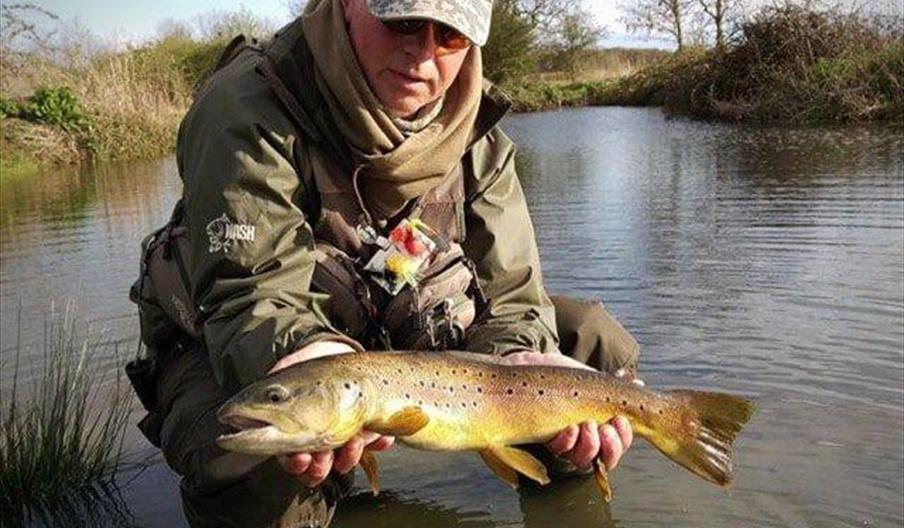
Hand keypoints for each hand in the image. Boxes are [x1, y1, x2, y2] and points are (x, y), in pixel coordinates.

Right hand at [269, 340, 395, 486]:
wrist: (338, 350)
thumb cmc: (308, 364)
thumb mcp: (286, 371)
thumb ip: (268, 389)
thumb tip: (239, 409)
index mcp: (294, 432)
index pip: (291, 459)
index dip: (295, 464)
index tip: (299, 458)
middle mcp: (318, 439)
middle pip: (317, 467)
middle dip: (319, 467)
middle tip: (321, 457)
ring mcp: (343, 435)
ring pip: (345, 460)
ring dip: (348, 457)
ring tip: (354, 441)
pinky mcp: (367, 428)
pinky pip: (375, 444)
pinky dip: (379, 443)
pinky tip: (382, 437)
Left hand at [502, 351, 634, 471]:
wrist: (531, 363)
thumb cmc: (561, 374)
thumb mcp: (589, 377)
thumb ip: (612, 385)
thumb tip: (638, 383)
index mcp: (598, 427)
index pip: (618, 444)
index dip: (623, 438)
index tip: (621, 420)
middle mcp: (583, 440)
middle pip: (604, 459)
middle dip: (610, 447)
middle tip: (605, 428)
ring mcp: (564, 442)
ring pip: (583, 460)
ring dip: (589, 446)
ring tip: (588, 426)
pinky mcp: (544, 439)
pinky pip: (559, 451)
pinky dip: (567, 441)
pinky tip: (568, 428)